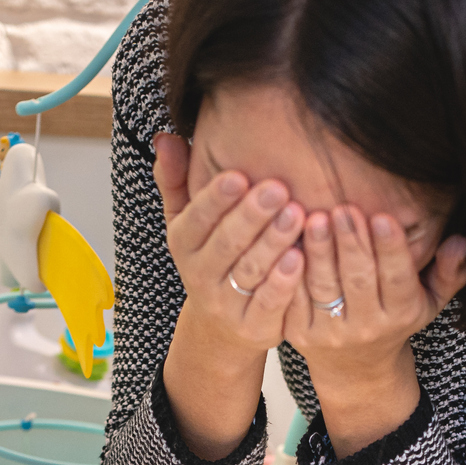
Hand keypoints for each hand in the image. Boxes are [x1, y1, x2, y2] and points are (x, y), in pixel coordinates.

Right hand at [153, 132, 307, 357]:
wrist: (222, 327)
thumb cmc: (213, 258)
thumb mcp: (187, 222)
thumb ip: (176, 180)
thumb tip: (165, 137)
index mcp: (183, 243)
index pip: (196, 219)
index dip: (216, 200)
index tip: (238, 176)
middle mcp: (200, 275)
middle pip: (226, 244)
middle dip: (251, 216)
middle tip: (279, 189)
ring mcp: (226, 304)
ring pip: (250, 271)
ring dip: (273, 243)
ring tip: (297, 215)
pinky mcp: (253, 327)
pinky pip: (268, 304)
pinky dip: (284, 283)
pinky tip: (301, 258)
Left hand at [285, 206, 465, 453]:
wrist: (356, 370)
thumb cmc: (395, 320)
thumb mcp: (430, 300)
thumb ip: (450, 271)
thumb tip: (463, 242)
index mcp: (401, 313)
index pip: (398, 278)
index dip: (390, 249)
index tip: (383, 217)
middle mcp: (367, 327)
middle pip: (359, 280)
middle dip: (351, 242)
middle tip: (344, 207)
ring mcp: (331, 332)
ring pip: (324, 287)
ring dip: (319, 251)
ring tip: (315, 218)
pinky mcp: (299, 334)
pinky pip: (293, 298)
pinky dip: (290, 269)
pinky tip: (289, 240)